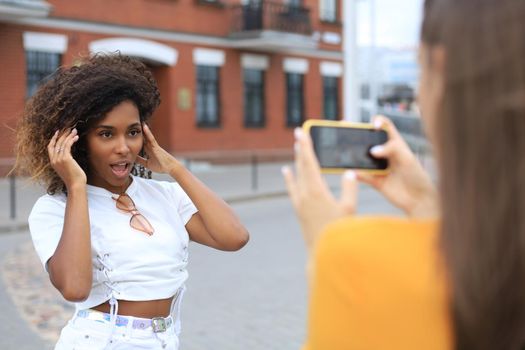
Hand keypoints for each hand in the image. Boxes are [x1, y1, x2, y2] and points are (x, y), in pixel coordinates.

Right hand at [47, 128, 86, 188]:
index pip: (50, 147)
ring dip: (68, 135)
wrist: (75, 185)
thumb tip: (69, 155)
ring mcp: (59, 159)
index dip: (54, 139)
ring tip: (74, 130)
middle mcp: (54, 159)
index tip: (58, 132)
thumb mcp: (67, 168)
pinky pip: (67, 145)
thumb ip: (65, 161)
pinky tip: (76, 137)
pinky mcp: (65, 158)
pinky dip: (71, 139)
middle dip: (63, 134)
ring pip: (62, 143)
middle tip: (69, 128)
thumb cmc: (74, 178)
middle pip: (56, 143)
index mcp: (53, 162)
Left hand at [136, 123, 178, 173]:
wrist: (170, 168)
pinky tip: (144, 126)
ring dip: (142, 129)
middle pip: (143, 137)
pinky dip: (147, 132)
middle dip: (138, 131)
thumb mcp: (148, 164)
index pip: (141, 142)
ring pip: (146, 135)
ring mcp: (154, 145)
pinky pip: (151, 137)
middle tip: (132, 124)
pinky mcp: (156, 146)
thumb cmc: (161, 166)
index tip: (130, 133)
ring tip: (138, 121)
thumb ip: (141, 160)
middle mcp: (151, 146)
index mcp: (149, 150)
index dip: (136, 138)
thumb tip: (133, 158)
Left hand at [283, 128, 357, 252]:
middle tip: (298, 133)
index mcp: (316, 191)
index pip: (310, 162)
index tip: (301, 132)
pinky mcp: (298, 209)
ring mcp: (299, 202)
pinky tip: (286, 171)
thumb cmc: (339, 232)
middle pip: (301, 166)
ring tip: (296, 147)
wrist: (322, 254)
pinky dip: (289, 177)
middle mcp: (304, 194)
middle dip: (301, 148)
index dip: (306, 146)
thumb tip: (348, 172)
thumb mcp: (349, 208)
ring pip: (296, 175)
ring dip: (297, 160)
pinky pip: (291, 188)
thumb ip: (349, 188)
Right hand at [357, 115, 438, 217]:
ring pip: (363, 158)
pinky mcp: (374, 181)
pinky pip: (362, 175)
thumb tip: (372, 151)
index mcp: (395, 144)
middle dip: (358, 135)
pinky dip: (356, 173)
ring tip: (347, 152)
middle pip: (369, 141)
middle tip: (348, 131)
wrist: (419, 200)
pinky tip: (352, 171)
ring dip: (354, 155)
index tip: (373, 125)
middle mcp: (385, 154)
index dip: (378, 122)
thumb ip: (392, 149)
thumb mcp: (407, 158)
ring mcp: (379, 167)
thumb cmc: (417, 176)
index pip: (385, 127)